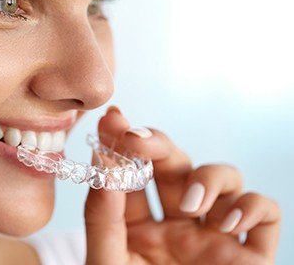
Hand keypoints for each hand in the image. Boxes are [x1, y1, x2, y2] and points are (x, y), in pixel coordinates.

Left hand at [83, 106, 280, 264]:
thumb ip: (103, 219)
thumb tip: (103, 165)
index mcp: (137, 227)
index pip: (130, 174)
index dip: (121, 144)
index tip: (112, 119)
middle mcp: (177, 225)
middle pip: (174, 164)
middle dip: (158, 144)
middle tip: (138, 139)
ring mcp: (215, 237)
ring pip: (223, 177)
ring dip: (208, 178)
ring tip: (190, 206)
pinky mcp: (251, 256)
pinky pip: (266, 213)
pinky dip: (254, 205)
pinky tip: (230, 221)